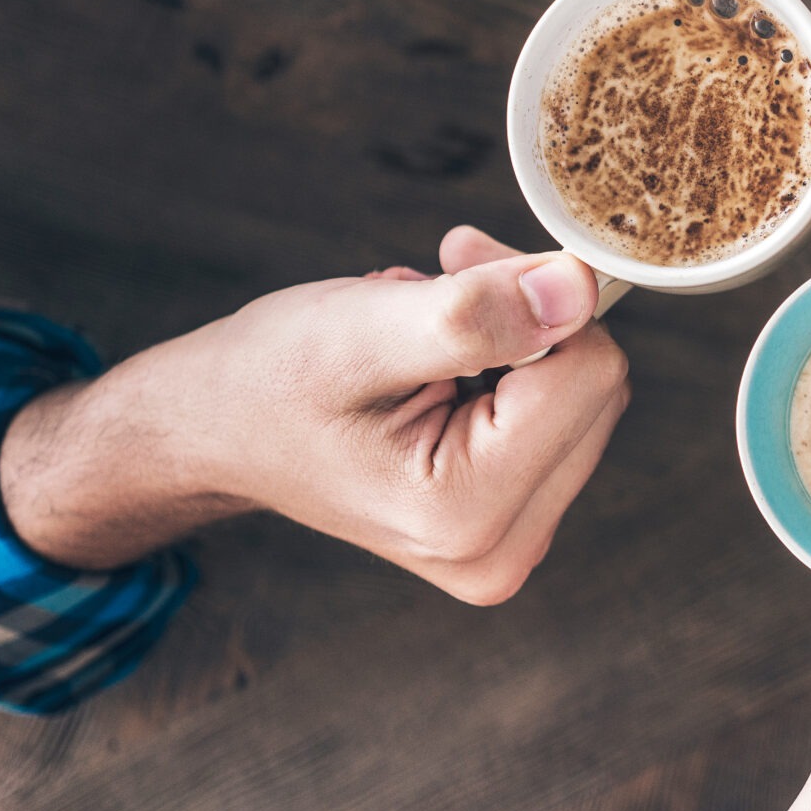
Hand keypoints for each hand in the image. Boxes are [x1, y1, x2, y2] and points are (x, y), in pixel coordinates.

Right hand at [2, 226, 630, 603]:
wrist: (215, 433)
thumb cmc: (269, 381)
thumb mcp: (362, 330)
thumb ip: (475, 315)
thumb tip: (579, 290)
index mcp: (467, 514)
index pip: (589, 371)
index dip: (534, 293)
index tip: (458, 258)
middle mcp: (501, 552)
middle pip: (595, 390)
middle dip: (528, 318)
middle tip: (438, 287)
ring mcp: (507, 547)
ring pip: (584, 399)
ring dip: (516, 342)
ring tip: (421, 340)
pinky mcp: (509, 525)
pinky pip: (559, 420)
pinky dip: (510, 374)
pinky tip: (439, 369)